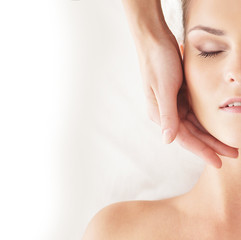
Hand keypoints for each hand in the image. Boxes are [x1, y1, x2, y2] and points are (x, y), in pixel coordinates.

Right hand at [136, 30, 238, 168]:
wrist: (154, 40)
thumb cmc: (158, 62)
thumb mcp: (164, 89)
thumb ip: (167, 116)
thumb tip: (167, 141)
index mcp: (160, 113)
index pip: (183, 138)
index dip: (201, 150)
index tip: (218, 162)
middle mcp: (166, 112)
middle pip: (191, 133)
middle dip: (211, 145)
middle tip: (232, 154)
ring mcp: (172, 103)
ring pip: (194, 124)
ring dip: (210, 133)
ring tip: (228, 142)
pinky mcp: (178, 94)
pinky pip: (194, 111)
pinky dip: (205, 119)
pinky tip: (215, 123)